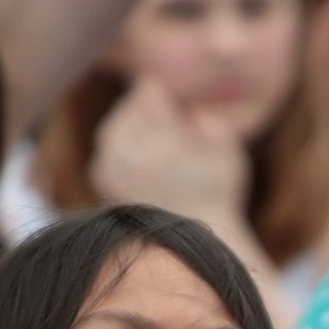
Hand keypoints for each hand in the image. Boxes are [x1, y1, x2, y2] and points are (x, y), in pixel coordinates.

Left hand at [89, 76, 250, 225]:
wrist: (188, 240)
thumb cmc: (215, 194)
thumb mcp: (227, 153)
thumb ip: (209, 120)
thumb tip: (188, 109)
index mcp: (159, 140)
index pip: (151, 89)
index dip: (169, 97)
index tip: (182, 115)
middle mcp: (127, 149)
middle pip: (133, 104)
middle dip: (153, 112)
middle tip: (175, 136)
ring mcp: (110, 163)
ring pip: (120, 122)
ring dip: (139, 127)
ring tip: (163, 149)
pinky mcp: (102, 175)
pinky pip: (110, 142)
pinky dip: (126, 145)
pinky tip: (147, 162)